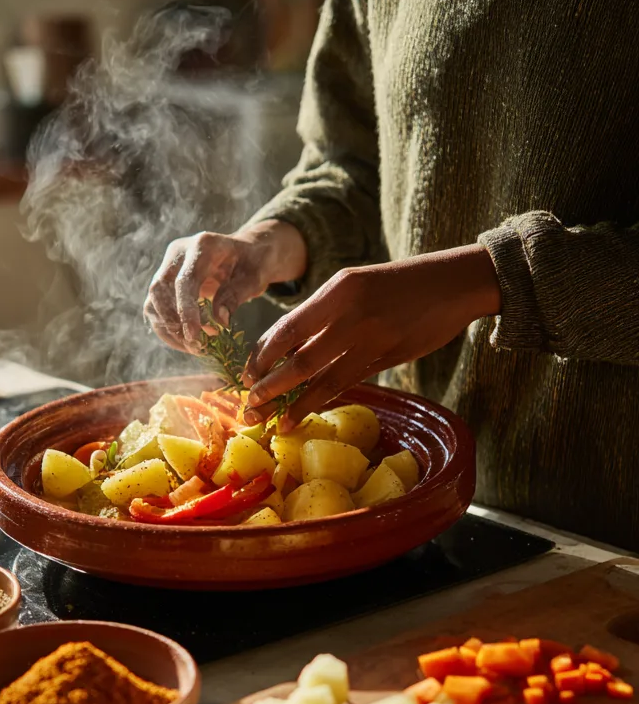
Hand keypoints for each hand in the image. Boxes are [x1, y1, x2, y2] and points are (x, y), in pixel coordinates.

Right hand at [144, 220, 307, 352]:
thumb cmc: (254, 263)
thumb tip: (219, 321)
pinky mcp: (165, 283)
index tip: (194, 336)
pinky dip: (169, 330)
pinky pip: (157, 310)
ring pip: (153, 303)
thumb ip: (236, 295)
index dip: (186, 310)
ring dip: (169, 330)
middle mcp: (179, 253)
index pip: (184, 280)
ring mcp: (168, 267)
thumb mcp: (255, 277)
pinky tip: (188, 343)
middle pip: (159, 289)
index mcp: (202, 245)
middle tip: (195, 345)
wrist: (247, 254)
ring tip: (195, 347)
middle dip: (173, 322)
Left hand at [242, 243, 501, 430]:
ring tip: (275, 421)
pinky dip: (326, 399)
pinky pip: (350, 382)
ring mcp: (373, 339)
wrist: (456, 282)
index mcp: (338, 290)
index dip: (262, 356)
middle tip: (251, 404)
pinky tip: (308, 412)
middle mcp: (351, 314)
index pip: (286, 329)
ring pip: (324, 379)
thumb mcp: (356, 286)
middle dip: (269, 386)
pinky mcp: (390, 358)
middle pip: (298, 359)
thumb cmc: (399, 284)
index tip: (246, 375)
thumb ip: (324, 316)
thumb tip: (287, 350)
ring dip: (295, 403)